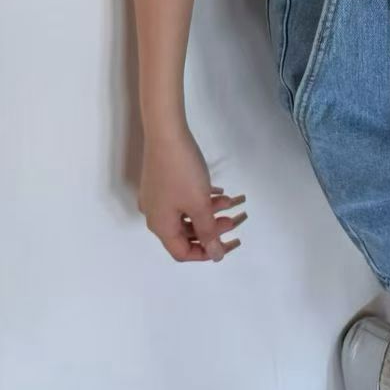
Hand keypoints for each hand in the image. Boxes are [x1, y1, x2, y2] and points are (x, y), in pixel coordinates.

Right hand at [139, 120, 246, 262]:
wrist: (166, 132)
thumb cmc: (182, 172)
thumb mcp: (199, 205)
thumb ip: (209, 232)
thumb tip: (216, 256)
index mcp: (160, 226)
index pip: (182, 252)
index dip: (206, 253)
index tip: (228, 243)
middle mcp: (155, 215)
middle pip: (186, 233)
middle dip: (212, 228)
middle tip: (234, 219)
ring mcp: (156, 197)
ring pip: (187, 213)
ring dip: (209, 211)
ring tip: (231, 201)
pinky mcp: (162, 180)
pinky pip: (183, 198)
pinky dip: (201, 198)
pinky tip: (218, 190)